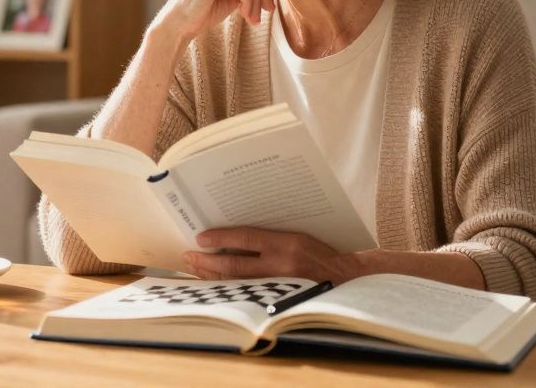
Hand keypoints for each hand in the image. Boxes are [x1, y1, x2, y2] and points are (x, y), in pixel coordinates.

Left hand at [183, 227, 370, 282]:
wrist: (347, 279)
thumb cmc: (321, 254)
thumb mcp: (298, 236)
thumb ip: (269, 237)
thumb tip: (234, 236)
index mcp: (287, 244)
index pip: (246, 238)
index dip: (220, 238)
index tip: (200, 237)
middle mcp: (281, 265)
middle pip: (235, 265)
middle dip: (207, 262)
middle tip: (188, 256)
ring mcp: (280, 286)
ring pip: (237, 283)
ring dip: (213, 276)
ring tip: (194, 269)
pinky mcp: (279, 299)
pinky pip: (247, 294)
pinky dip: (228, 289)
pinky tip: (215, 284)